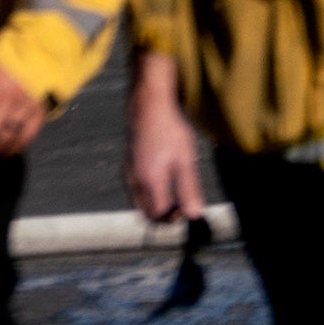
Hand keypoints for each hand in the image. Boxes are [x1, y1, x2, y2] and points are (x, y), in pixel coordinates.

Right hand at [123, 56, 207, 224]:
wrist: (148, 106)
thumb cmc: (169, 131)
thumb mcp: (185, 160)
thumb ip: (189, 189)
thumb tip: (195, 215)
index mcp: (149, 183)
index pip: (157, 216)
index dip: (173, 219)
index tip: (188, 208)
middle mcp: (134, 181)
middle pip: (146, 212)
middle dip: (163, 215)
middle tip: (182, 205)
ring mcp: (129, 172)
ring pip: (140, 201)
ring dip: (156, 204)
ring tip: (176, 192)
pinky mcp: (128, 164)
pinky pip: (137, 189)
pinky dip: (150, 193)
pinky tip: (164, 179)